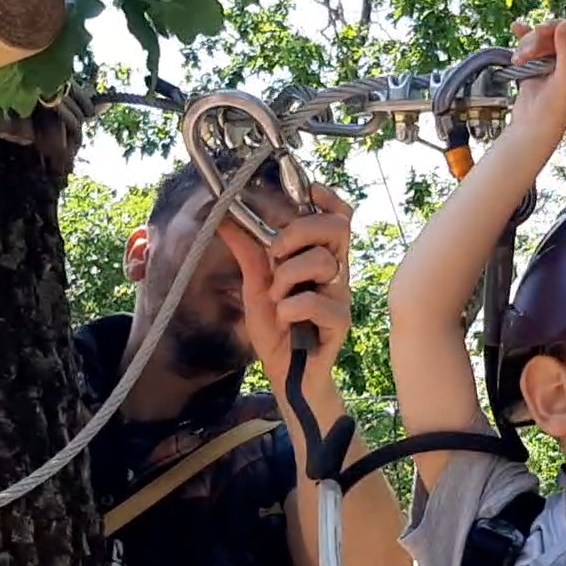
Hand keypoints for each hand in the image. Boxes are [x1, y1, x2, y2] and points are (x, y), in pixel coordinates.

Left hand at [217, 183, 355, 391]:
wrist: (286, 375)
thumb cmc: (276, 329)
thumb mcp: (255, 285)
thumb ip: (248, 252)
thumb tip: (224, 218)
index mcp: (318, 258)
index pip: (337, 218)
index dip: (328, 200)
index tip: (309, 191)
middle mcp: (335, 273)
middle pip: (336, 229)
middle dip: (300, 231)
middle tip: (276, 253)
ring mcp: (340, 296)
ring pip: (323, 263)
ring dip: (288, 277)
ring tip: (277, 299)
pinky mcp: (340, 322)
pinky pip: (316, 302)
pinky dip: (291, 309)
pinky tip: (285, 321)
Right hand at [508, 18, 565, 138]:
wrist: (533, 129)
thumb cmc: (555, 109)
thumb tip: (564, 24)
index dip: (560, 27)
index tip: (544, 31)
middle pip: (554, 32)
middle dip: (538, 38)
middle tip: (528, 51)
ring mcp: (550, 61)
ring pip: (539, 38)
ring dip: (526, 45)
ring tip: (518, 61)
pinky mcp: (534, 65)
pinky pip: (529, 45)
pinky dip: (522, 39)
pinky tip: (516, 28)